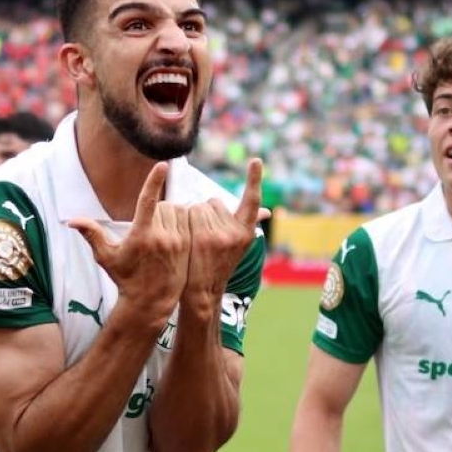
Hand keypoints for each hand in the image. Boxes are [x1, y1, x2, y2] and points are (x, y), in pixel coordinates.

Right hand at [69, 162, 189, 326]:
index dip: (154, 180)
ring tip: (162, 235)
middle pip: (164, 205)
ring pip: (178, 212)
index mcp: (142, 235)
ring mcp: (178, 242)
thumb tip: (71, 221)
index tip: (163, 164)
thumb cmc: (125, 279)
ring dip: (171, 216)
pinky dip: (182, 223)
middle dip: (158, 210)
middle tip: (150, 229)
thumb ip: (92, 234)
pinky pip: (189, 222)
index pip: (149, 201)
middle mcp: (162, 237)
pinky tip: (175, 236)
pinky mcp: (189, 247)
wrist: (150, 302)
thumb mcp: (106, 257)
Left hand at [181, 158, 268, 315]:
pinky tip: (185, 236)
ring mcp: (222, 234)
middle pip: (214, 202)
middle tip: (203, 238)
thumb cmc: (217, 265)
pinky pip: (191, 213)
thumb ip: (249, 224)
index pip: (251, 201)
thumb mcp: (238, 246)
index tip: (256, 160)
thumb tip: (267, 211)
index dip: (254, 179)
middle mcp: (237, 232)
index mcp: (246, 233)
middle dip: (206, 214)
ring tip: (194, 240)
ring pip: (200, 207)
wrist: (201, 291)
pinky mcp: (205, 237)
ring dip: (193, 218)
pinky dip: (184, 220)